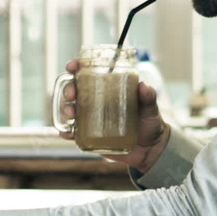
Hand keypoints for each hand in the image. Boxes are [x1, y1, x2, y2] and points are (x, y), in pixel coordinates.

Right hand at [57, 58, 171, 172]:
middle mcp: (96, 101)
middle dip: (68, 89)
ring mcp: (91, 118)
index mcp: (109, 88)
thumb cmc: (150, 123)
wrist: (151, 150)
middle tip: (71, 94)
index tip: (73, 66)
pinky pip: (73, 132)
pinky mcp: (90, 135)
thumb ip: (149, 97)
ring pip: (70, 109)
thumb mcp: (151, 108)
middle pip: (75, 89)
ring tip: (71, 115)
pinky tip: (67, 133)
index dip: (77, 67)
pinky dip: (66, 131)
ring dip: (65, 109)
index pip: (88, 73)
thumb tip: (144, 86)